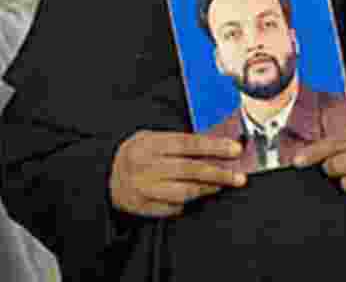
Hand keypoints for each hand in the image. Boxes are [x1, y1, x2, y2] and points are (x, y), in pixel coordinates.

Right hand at [110, 131, 247, 217]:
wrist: (105, 174)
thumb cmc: (136, 153)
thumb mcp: (152, 138)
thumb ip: (179, 141)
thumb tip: (215, 145)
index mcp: (150, 144)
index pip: (188, 144)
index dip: (214, 146)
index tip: (234, 149)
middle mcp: (146, 166)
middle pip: (191, 170)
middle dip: (220, 173)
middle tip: (239, 176)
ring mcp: (145, 188)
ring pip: (185, 191)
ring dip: (208, 188)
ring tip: (222, 184)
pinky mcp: (144, 207)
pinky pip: (174, 207)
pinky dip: (187, 201)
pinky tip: (195, 195)